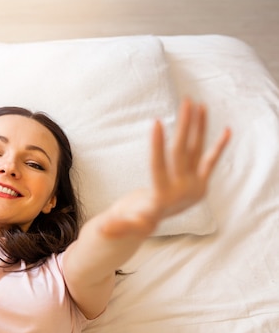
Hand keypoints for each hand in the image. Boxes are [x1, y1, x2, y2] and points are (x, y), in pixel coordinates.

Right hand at [101, 98, 230, 237]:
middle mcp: (182, 190)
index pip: (158, 166)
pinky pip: (211, 162)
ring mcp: (195, 186)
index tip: (156, 122)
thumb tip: (104, 229)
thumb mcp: (122, 223)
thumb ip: (115, 225)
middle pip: (182, 153)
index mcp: (161, 197)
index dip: (156, 145)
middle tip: (185, 102)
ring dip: (200, 128)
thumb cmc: (131, 219)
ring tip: (201, 105)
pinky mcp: (201, 183)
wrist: (151, 223)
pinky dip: (219, 147)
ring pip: (198, 152)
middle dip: (184, 126)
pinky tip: (228, 131)